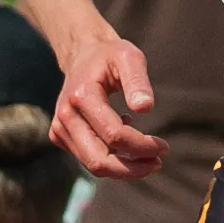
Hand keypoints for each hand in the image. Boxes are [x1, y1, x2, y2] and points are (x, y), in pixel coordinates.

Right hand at [51, 31, 167, 178]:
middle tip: (157, 161)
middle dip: (132, 168)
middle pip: (99, 161)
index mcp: (81, 96)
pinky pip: (89, 160)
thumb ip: (138, 81)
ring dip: (125, 168)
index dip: (142, 146)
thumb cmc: (110, 56)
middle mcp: (65, 116)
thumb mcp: (129, 58)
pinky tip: (123, 139)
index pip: (114, 136)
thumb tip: (145, 107)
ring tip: (147, 154)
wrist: (82, 54)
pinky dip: (112, 159)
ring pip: (94, 166)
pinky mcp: (60, 136)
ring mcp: (59, 129)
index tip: (164, 146)